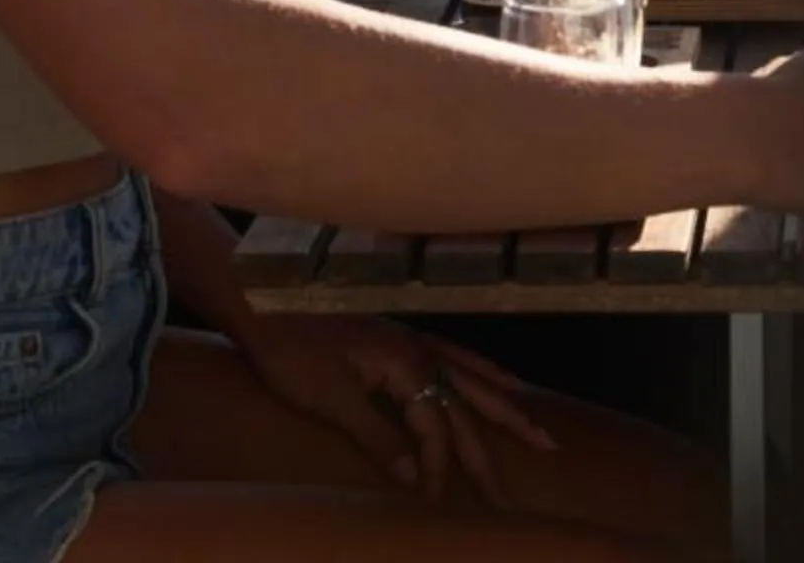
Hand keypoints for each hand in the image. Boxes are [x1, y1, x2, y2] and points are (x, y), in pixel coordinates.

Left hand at [240, 312, 553, 505]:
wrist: (265, 302)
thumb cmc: (292, 353)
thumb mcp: (331, 401)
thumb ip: (377, 436)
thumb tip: (415, 474)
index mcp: (406, 367)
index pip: (435, 430)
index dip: (439, 469)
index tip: (434, 503)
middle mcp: (420, 352)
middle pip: (466, 408)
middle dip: (491, 451)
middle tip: (513, 493)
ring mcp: (414, 341)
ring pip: (472, 380)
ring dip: (505, 409)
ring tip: (538, 432)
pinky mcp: (402, 337)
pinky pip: (456, 356)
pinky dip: (482, 371)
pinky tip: (500, 377)